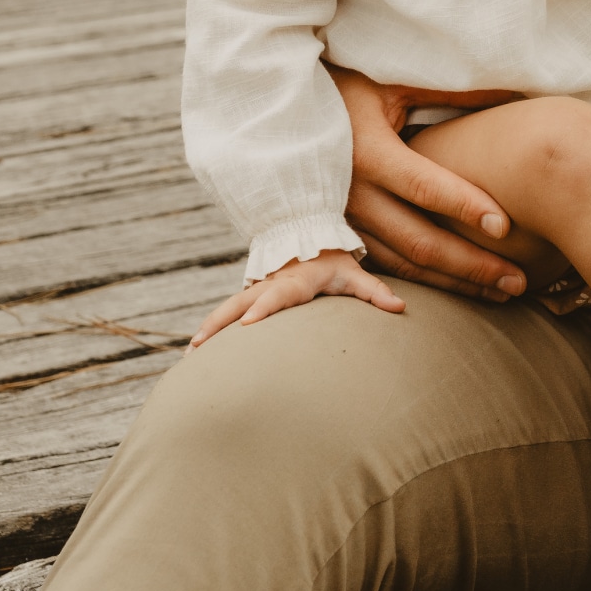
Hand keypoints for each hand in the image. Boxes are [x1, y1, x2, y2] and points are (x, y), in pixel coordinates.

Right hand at [190, 249, 403, 346]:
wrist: (311, 237)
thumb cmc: (335, 261)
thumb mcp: (354, 274)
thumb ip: (375, 291)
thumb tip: (400, 307)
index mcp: (295, 281)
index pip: (278, 295)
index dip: (263, 309)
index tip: (247, 324)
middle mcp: (271, 284)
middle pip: (241, 303)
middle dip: (221, 323)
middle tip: (200, 345)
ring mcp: (257, 289)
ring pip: (229, 307)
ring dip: (211, 327)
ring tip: (191, 353)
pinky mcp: (251, 296)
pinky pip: (228, 312)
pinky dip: (212, 328)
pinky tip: (196, 353)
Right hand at [328, 65, 527, 300]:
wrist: (286, 107)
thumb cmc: (345, 84)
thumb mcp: (392, 79)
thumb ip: (448, 92)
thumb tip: (511, 88)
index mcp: (368, 153)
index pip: (424, 188)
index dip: (466, 207)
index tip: (506, 226)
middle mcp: (353, 194)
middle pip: (419, 241)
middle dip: (471, 265)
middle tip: (518, 281)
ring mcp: (344, 219)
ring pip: (404, 264)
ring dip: (453, 282)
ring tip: (501, 292)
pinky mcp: (342, 232)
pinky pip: (387, 264)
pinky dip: (426, 280)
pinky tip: (459, 287)